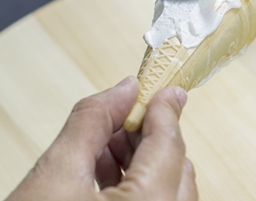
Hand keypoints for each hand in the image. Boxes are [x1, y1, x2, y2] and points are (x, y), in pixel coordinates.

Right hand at [5, 77, 197, 200]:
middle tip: (125, 117)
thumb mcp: (55, 175)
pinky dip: (141, 187)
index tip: (164, 90)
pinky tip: (109, 173)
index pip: (169, 146)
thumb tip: (126, 88)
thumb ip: (94, 121)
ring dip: (144, 162)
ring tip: (108, 144)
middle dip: (152, 137)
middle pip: (176, 168)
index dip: (164, 110)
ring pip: (171, 190)